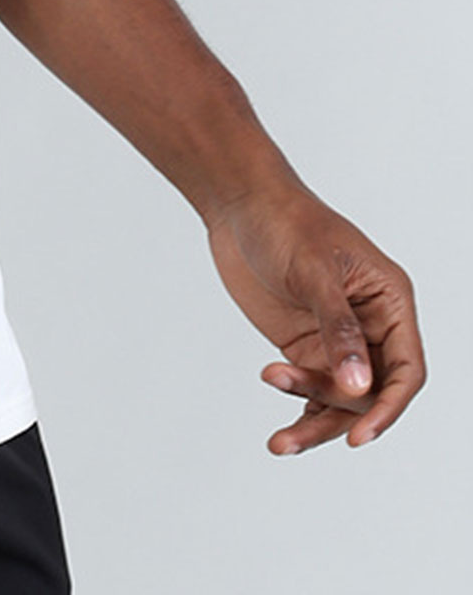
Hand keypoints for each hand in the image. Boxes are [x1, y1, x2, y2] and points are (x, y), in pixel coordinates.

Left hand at [204, 183, 425, 455]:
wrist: (238, 204)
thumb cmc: (284, 221)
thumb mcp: (313, 272)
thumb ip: (337, 329)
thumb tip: (359, 387)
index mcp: (389, 303)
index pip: (407, 370)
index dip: (389, 408)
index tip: (359, 436)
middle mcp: (371, 327)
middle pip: (372, 393)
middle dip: (335, 407)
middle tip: (284, 381)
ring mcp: (337, 340)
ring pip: (340, 400)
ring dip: (313, 422)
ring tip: (279, 441)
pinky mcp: (305, 345)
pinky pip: (313, 391)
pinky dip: (299, 411)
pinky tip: (281, 434)